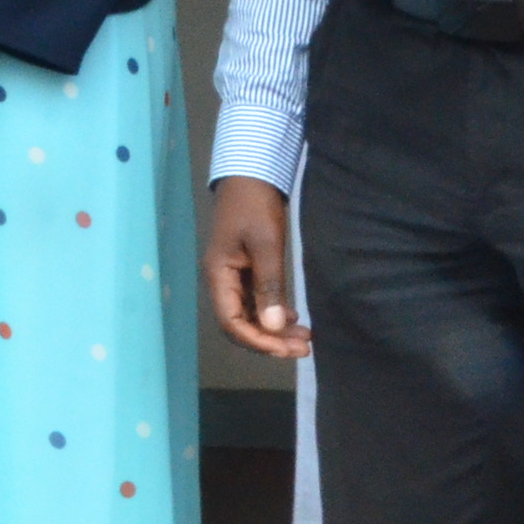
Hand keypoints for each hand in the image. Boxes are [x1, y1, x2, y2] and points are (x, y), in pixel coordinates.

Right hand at [204, 177, 308, 360]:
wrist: (252, 174)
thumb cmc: (255, 206)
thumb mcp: (266, 244)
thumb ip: (269, 285)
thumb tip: (272, 327)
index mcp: (219, 275)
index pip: (231, 323)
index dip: (257, 341)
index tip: (286, 349)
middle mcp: (222, 281)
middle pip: (240, 324)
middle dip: (270, 340)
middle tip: (303, 349)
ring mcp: (233, 276)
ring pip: (250, 315)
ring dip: (274, 330)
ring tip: (304, 338)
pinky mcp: (246, 270)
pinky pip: (256, 301)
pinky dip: (273, 313)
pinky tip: (293, 318)